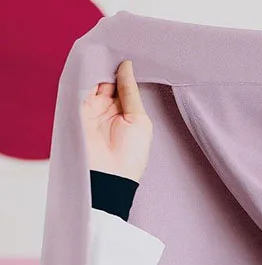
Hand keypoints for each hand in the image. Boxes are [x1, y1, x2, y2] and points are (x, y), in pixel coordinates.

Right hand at [80, 59, 152, 181]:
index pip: (124, 84)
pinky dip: (87, 73)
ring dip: (100, 66)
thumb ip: (131, 92)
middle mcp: (109, 108)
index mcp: (127, 112)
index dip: (126, 69)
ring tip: (108, 51)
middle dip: (112, 64)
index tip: (130, 51)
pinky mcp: (78, 108)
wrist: (110, 176)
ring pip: (94, 79)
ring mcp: (93, 108)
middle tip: (118, 46)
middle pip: (108, 78)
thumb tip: (126, 65)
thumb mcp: (139, 119)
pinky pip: (81, 85)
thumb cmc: (131, 155)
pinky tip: (95, 62)